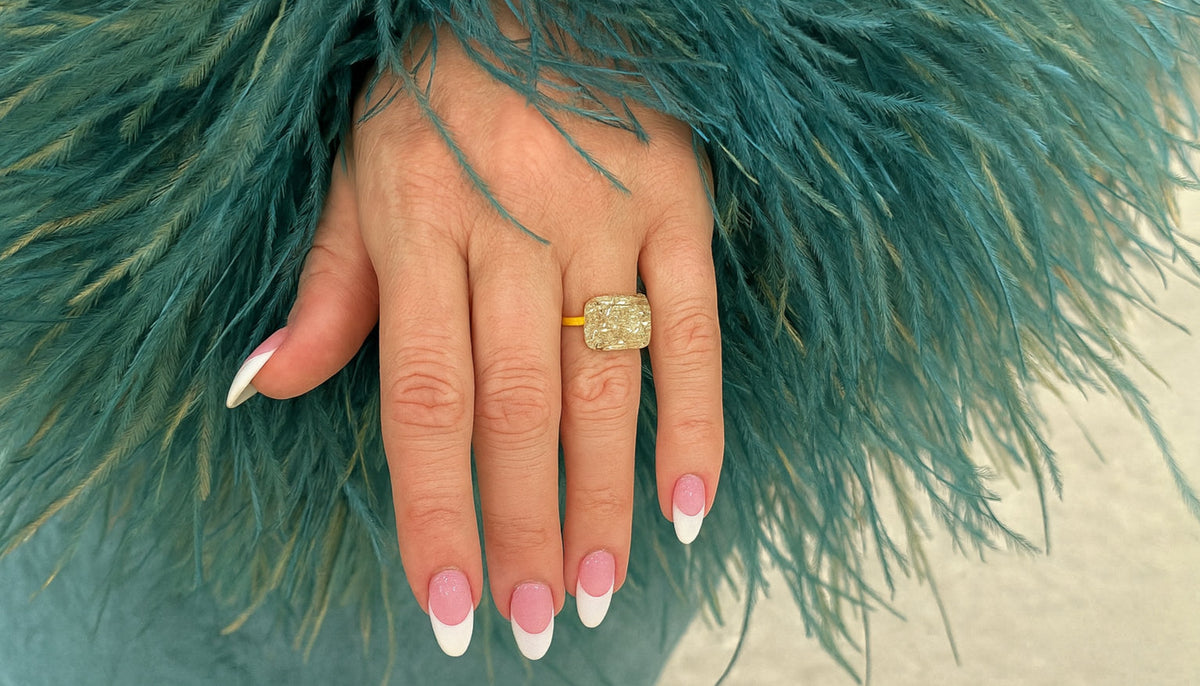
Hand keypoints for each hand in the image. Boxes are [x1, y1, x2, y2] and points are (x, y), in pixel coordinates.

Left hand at [228, 20, 722, 658]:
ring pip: (603, 388)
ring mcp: (603, 217)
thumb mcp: (362, 170)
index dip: (435, 511)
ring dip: (602, 503)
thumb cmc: (440, 90)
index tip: (444, 606)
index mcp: (417, 221)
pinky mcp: (680, 205)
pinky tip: (690, 509)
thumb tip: (260, 387)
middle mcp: (511, 228)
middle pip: (516, 412)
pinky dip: (696, 424)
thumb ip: (326, 286)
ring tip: (599, 591)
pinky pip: (691, 330)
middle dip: (521, 531)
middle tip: (532, 621)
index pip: (424, 399)